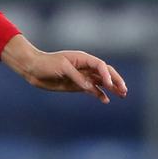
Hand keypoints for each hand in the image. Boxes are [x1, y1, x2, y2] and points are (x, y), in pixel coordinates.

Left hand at [0, 35, 127, 103]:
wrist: (32, 69)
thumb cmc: (46, 64)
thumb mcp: (62, 68)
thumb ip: (77, 77)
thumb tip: (91, 87)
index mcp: (82, 58)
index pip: (100, 65)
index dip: (107, 75)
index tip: (109, 85)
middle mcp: (84, 67)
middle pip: (105, 73)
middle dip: (116, 81)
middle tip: (124, 90)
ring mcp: (81, 76)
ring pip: (100, 82)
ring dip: (111, 88)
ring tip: (122, 95)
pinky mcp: (76, 85)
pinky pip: (92, 89)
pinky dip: (99, 94)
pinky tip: (106, 100)